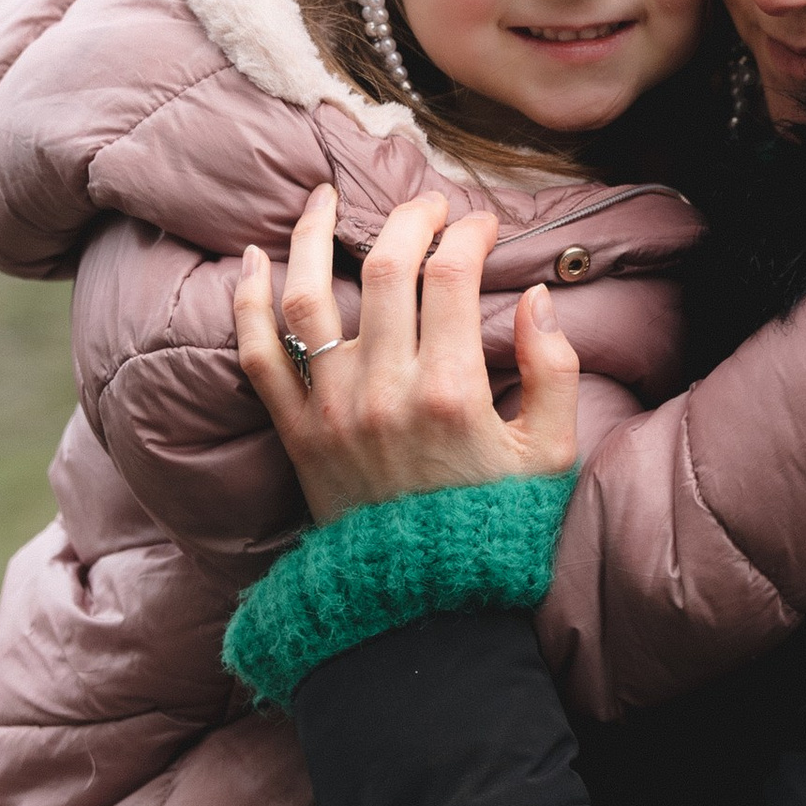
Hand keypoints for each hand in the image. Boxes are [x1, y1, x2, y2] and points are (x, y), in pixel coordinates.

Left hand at [233, 184, 580, 522]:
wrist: (422, 609)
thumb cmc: (493, 527)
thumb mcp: (552, 455)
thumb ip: (555, 371)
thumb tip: (539, 298)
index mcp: (453, 392)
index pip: (453, 274)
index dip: (468, 232)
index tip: (481, 224)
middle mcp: (386, 392)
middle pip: (387, 267)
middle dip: (410, 218)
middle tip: (428, 206)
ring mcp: (332, 411)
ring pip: (310, 296)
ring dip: (314, 235)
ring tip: (327, 196)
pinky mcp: (296, 434)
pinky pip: (258, 356)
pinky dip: (249, 302)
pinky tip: (256, 258)